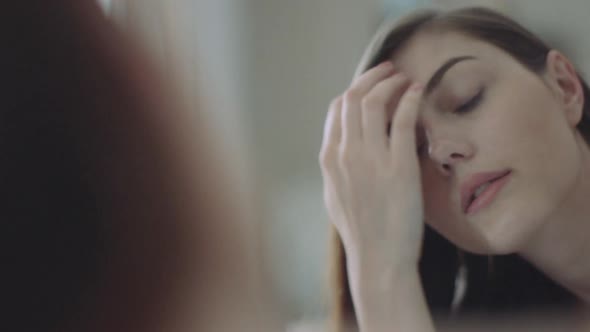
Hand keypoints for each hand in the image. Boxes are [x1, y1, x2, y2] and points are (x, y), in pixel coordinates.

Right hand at [319, 62, 425, 274]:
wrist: (378, 258)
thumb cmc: (361, 230)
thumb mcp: (336, 195)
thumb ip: (337, 166)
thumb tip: (345, 144)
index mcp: (329, 159)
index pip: (336, 109)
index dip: (354, 89)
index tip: (370, 84)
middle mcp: (345, 154)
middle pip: (353, 98)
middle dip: (372, 77)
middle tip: (390, 70)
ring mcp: (371, 159)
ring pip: (374, 102)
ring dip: (391, 83)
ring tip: (405, 78)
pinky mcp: (399, 166)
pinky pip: (402, 120)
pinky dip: (409, 99)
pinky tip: (417, 92)